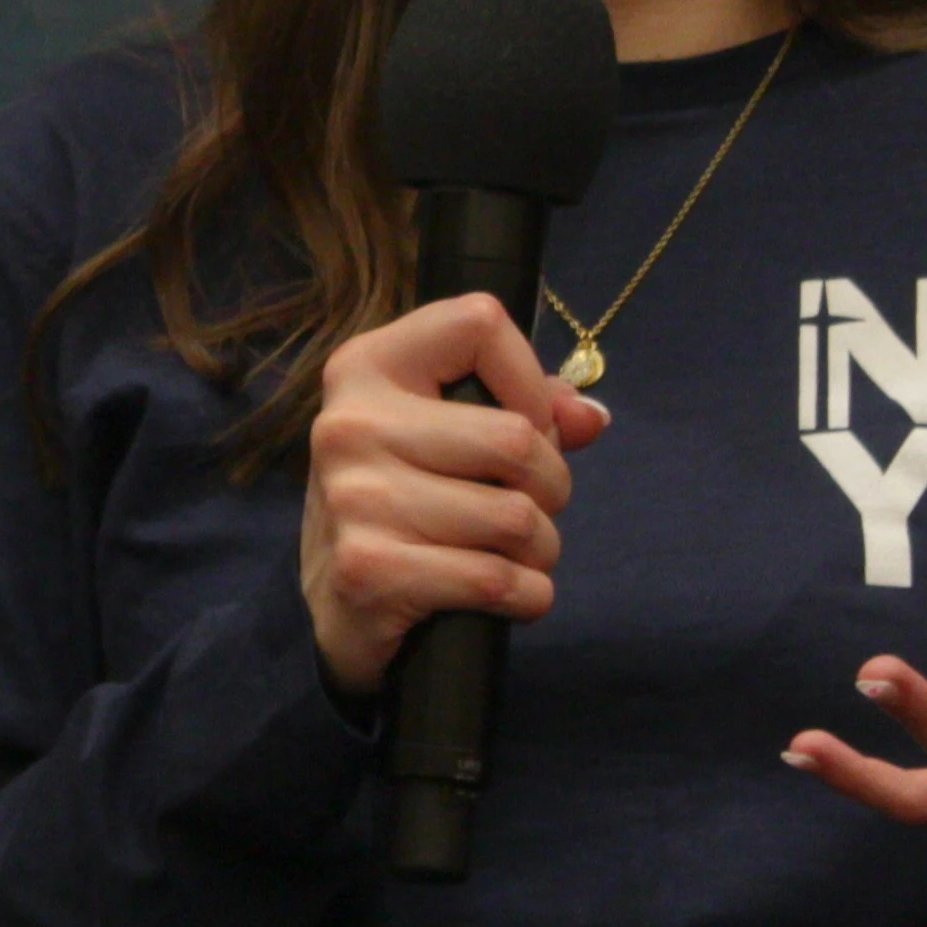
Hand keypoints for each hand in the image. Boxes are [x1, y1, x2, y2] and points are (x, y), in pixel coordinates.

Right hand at [298, 292, 608, 697]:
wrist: (335, 602)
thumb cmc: (404, 501)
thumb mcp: (446, 434)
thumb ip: (525, 411)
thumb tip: (591, 417)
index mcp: (366, 367)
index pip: (478, 323)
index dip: (529, 380)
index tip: (527, 424)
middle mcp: (350, 423)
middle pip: (516, 439)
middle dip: (551, 485)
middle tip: (530, 507)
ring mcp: (354, 497)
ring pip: (515, 518)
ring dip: (541, 549)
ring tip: (514, 554)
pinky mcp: (367, 569)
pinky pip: (496, 579)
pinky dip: (527, 596)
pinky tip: (510, 595)